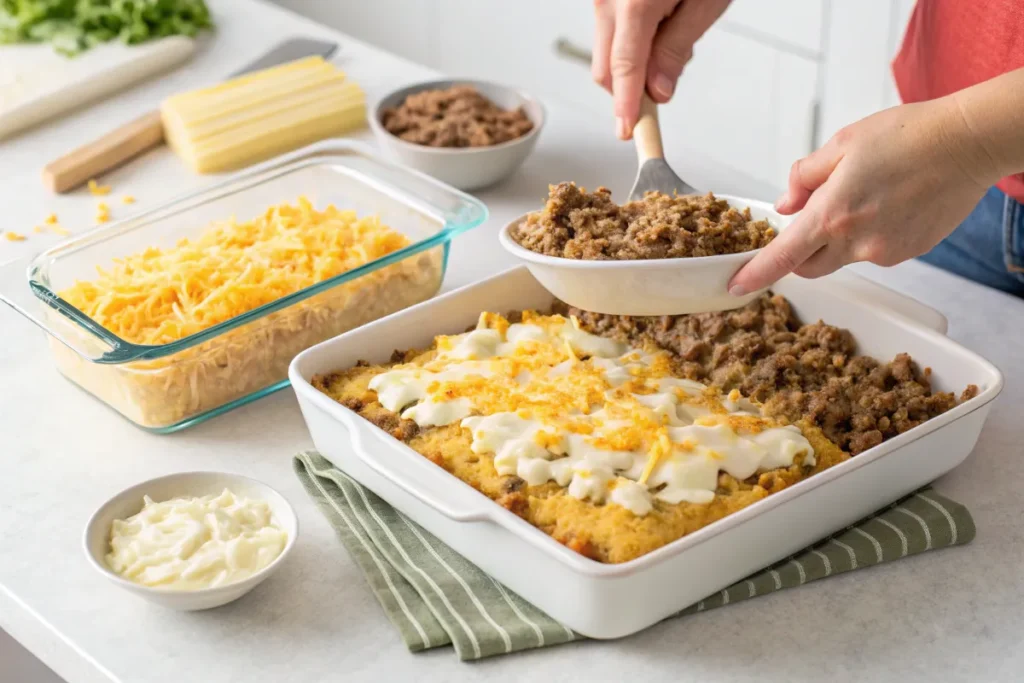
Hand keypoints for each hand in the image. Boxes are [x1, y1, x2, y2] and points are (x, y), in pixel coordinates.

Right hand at [592, 0, 731, 138]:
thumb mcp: (704, 3)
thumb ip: (677, 47)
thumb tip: (658, 90)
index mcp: (634, 2)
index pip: (624, 66)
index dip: (626, 105)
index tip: (628, 131)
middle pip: (606, 69)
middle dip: (629, 91)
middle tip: (663, 89)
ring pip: (605, 54)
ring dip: (631, 66)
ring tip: (671, 38)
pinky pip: (610, 35)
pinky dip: (629, 45)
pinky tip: (659, 26)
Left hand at [729, 98, 995, 295]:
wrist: (969, 143)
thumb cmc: (907, 136)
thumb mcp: (842, 144)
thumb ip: (805, 177)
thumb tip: (785, 204)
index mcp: (832, 213)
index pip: (783, 256)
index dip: (756, 274)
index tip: (736, 285)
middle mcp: (856, 242)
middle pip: (810, 266)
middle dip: (800, 254)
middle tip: (811, 221)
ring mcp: (885, 252)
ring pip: (844, 257)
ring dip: (842, 237)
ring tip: (869, 194)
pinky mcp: (908, 253)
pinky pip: (876, 251)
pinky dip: (873, 234)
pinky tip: (893, 203)